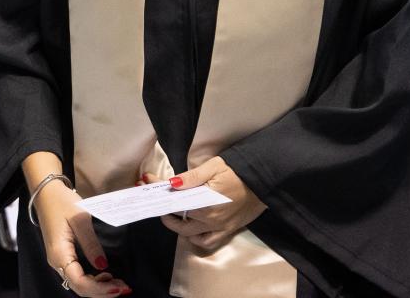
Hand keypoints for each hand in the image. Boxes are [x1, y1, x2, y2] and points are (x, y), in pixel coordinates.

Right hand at [34, 179, 131, 296]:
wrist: (46, 193)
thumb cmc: (62, 202)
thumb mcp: (80, 219)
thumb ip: (91, 243)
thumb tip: (102, 265)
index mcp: (59, 253)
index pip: (80, 282)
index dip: (100, 289)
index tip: (119, 287)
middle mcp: (57, 262)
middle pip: (80, 287)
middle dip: (102, 292)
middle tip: (125, 288)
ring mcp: (59, 260)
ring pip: (79, 283)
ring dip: (99, 288)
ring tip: (119, 284)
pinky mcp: (63, 256)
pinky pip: (78, 275)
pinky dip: (93, 280)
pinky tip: (106, 277)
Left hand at [145, 156, 265, 253]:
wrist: (263, 182)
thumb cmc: (237, 171)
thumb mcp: (214, 167)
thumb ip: (192, 177)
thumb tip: (171, 184)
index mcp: (205, 202)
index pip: (175, 200)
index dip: (158, 190)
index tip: (146, 181)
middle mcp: (210, 219)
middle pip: (179, 219)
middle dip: (163, 208)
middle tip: (155, 198)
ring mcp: (218, 227)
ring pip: (190, 234)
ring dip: (177, 225)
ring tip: (169, 213)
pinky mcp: (226, 231)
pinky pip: (206, 242)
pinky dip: (195, 239)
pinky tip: (189, 230)